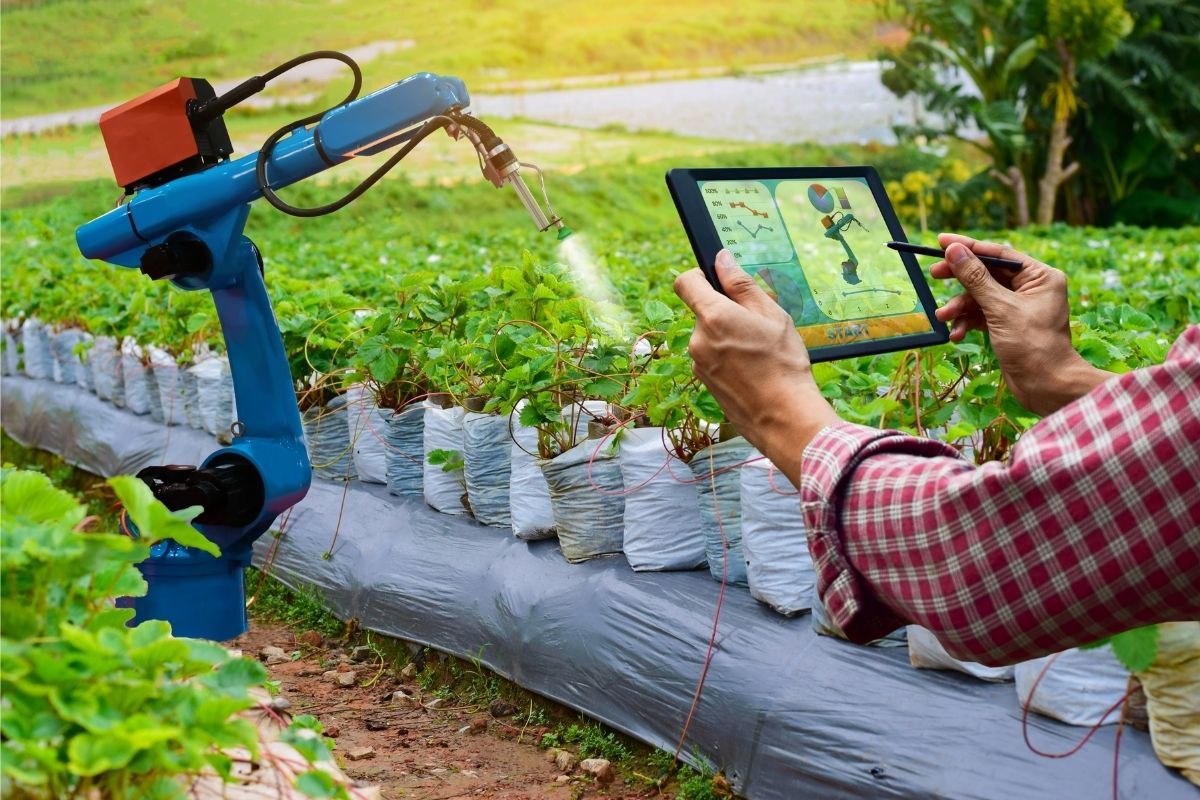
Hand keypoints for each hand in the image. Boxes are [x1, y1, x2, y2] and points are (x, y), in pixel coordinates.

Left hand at [674, 250, 838, 480]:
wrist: (784, 417)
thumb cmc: (783, 364)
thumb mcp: (771, 315)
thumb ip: (742, 285)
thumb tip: (722, 259)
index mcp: (714, 317)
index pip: (685, 282)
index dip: (699, 276)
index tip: (716, 280)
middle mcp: (698, 339)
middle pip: (702, 312)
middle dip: (725, 312)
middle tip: (756, 325)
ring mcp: (698, 363)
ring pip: (709, 336)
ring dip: (727, 337)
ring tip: (757, 352)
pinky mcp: (703, 382)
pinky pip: (711, 358)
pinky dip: (727, 358)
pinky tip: (752, 369)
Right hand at [933, 233, 1110, 415]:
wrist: (1046, 386)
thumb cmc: (1033, 346)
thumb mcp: (1000, 309)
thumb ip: (975, 279)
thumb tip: (955, 251)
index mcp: (1039, 276)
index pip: (998, 254)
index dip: (969, 247)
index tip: (941, 242)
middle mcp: (1030, 288)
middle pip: (986, 274)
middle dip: (959, 278)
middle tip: (934, 274)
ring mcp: (1018, 307)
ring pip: (980, 297)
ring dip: (960, 307)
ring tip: (943, 317)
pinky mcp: (1007, 325)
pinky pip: (981, 315)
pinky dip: (967, 322)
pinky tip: (956, 334)